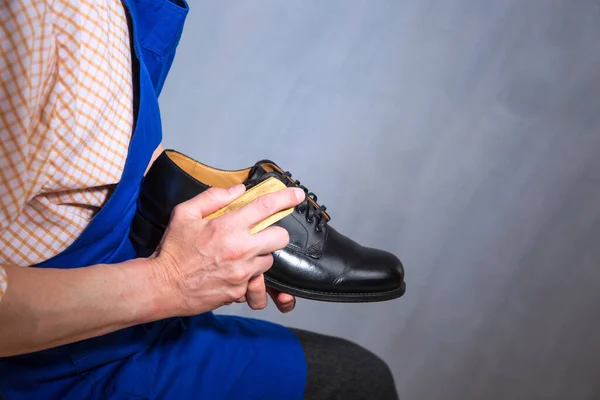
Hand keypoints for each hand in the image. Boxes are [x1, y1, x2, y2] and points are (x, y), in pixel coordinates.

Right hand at [149, 184, 303, 315]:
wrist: (162, 287)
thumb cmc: (172, 250)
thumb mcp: (184, 214)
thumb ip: (213, 198)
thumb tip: (238, 190)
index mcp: (227, 227)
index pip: (265, 207)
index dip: (286, 198)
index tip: (297, 195)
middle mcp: (240, 249)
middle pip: (280, 237)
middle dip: (274, 233)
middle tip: (261, 233)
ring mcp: (242, 272)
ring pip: (270, 260)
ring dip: (260, 255)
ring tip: (239, 254)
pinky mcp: (240, 290)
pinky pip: (256, 280)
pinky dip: (248, 274)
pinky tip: (231, 271)